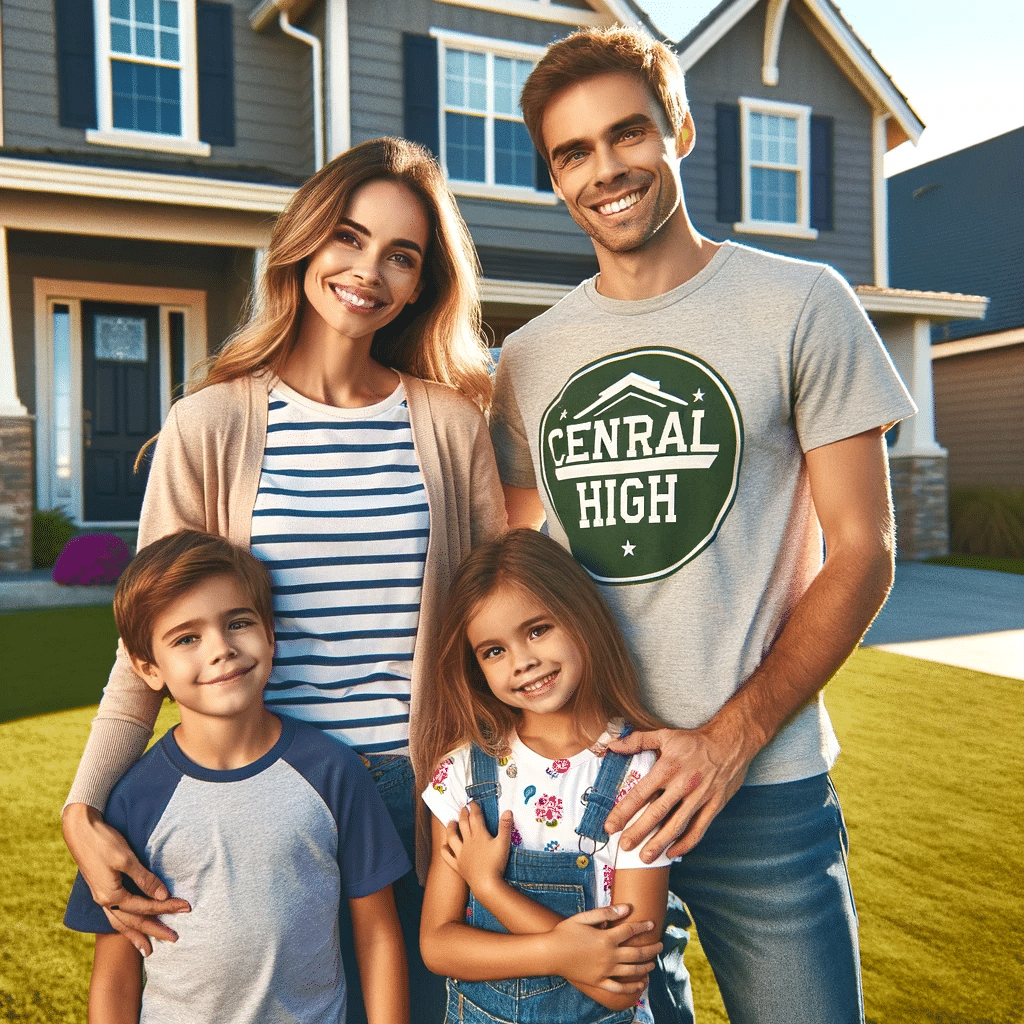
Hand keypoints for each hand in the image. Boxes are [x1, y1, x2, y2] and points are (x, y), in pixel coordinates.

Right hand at [62, 803, 189, 955]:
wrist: (80, 830)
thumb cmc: (104, 842)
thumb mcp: (126, 859)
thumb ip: (144, 879)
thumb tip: (163, 895)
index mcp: (111, 895)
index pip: (146, 906)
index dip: (167, 907)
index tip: (187, 908)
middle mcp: (104, 901)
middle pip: (133, 921)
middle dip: (154, 931)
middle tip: (174, 939)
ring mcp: (100, 897)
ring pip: (121, 922)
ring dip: (136, 935)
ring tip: (147, 949)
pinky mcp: (100, 890)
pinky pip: (114, 914)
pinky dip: (124, 924)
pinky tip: (129, 927)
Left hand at [440, 802, 511, 896]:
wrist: (486, 884)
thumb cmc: (496, 863)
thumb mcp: (504, 843)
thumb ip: (505, 826)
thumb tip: (508, 811)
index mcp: (479, 835)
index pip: (475, 817)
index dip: (474, 808)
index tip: (472, 802)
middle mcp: (468, 842)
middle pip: (463, 825)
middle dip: (463, 815)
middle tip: (463, 808)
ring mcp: (461, 854)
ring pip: (452, 838)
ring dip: (451, 828)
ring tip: (450, 822)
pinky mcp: (458, 865)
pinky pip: (448, 856)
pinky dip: (445, 850)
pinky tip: (444, 846)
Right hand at [550, 905, 661, 993]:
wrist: (551, 954)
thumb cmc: (565, 932)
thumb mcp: (584, 917)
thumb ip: (606, 913)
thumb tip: (626, 908)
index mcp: (606, 938)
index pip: (630, 931)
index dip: (643, 926)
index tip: (652, 923)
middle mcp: (609, 955)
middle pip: (637, 953)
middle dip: (651, 949)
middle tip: (660, 946)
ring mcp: (605, 971)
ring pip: (632, 970)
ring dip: (646, 967)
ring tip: (653, 963)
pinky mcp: (599, 982)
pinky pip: (619, 987)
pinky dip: (632, 988)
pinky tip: (641, 985)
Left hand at [603, 717, 758, 860]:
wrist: (730, 742)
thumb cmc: (695, 741)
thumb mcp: (664, 735)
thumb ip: (637, 741)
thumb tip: (612, 744)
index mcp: (668, 767)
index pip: (640, 793)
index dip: (624, 811)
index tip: (610, 826)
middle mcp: (683, 784)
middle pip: (656, 813)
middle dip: (638, 832)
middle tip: (624, 846)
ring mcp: (700, 797)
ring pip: (677, 825)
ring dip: (659, 843)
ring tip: (645, 857)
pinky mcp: (714, 806)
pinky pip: (698, 829)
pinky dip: (685, 844)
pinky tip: (672, 852)